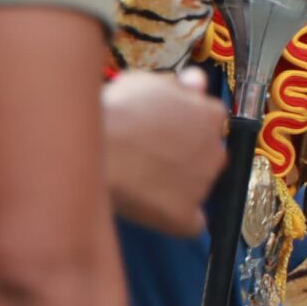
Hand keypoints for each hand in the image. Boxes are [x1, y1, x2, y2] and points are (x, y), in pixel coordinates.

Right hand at [102, 68, 226, 233]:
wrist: (90, 147)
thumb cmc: (115, 110)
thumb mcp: (147, 83)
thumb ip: (179, 86)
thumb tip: (198, 82)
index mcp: (211, 115)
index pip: (210, 121)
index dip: (184, 125)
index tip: (161, 129)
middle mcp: (215, 150)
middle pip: (208, 154)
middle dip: (185, 155)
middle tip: (148, 155)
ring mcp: (202, 185)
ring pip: (197, 186)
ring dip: (178, 184)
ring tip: (139, 179)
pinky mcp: (183, 216)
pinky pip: (190, 223)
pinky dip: (175, 219)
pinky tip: (153, 211)